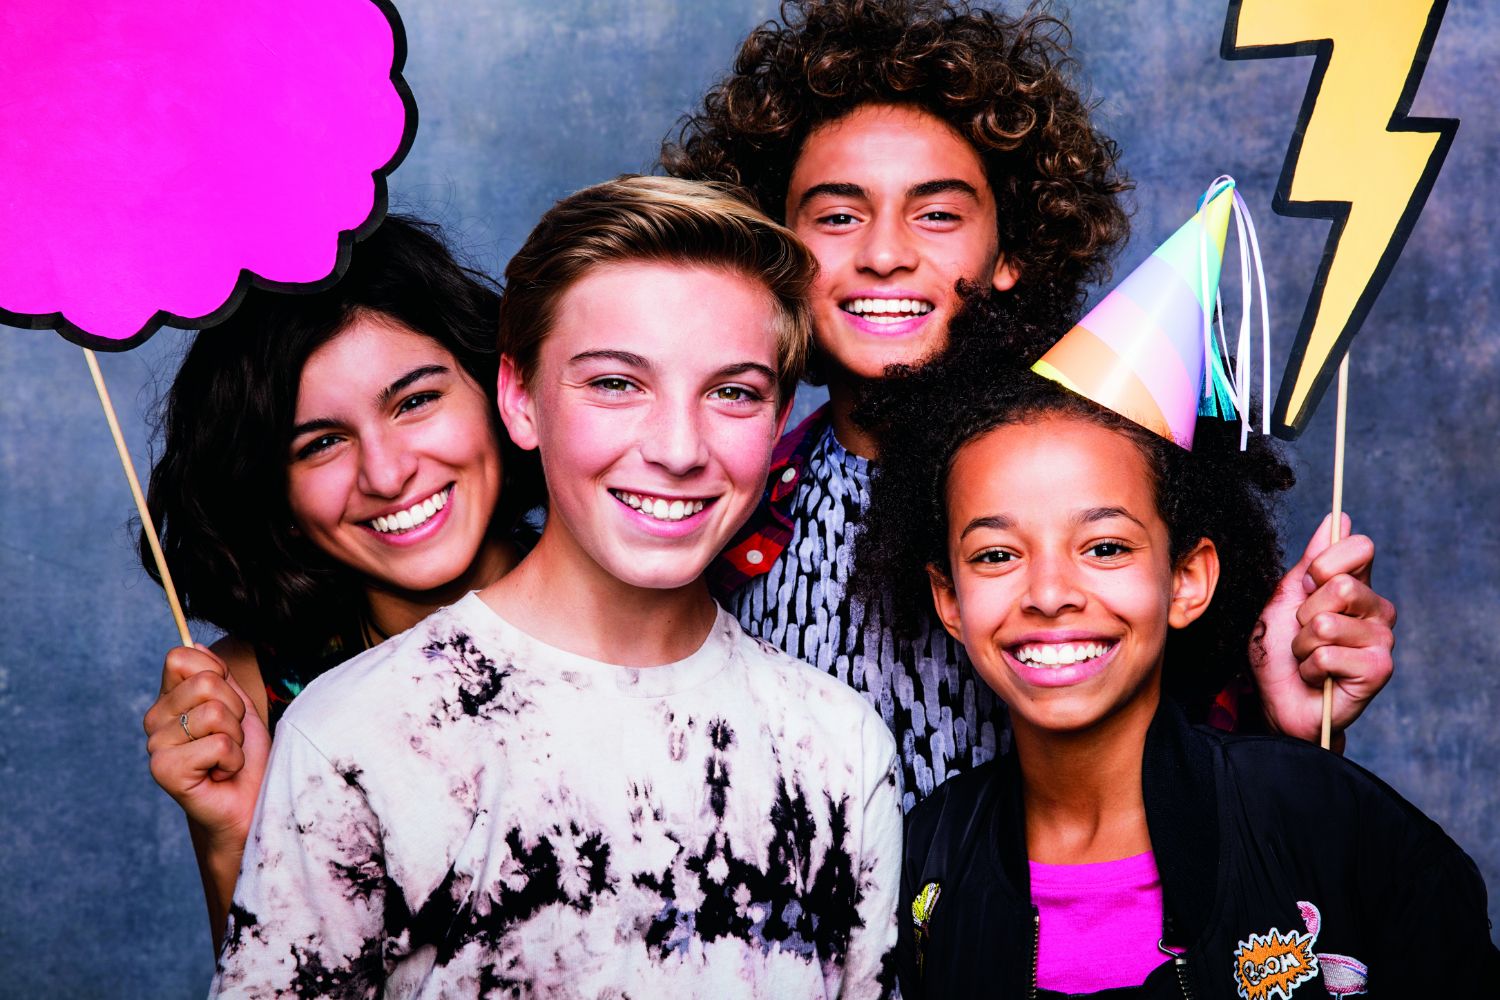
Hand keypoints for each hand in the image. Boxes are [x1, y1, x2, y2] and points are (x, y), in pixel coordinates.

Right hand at [143, 644, 270, 847]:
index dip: (219, 675)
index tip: (227, 705)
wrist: (249, 802)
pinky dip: (233, 760)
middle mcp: (155, 720)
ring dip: (235, 737)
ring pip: (213, 712)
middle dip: (235, 710)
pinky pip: (218, 743)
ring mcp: (156, 745)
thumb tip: (193, 643)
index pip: (181, 657)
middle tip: (230, 739)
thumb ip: (217, 674)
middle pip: (206, 682)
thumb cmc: (245, 757)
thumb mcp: (237, 706)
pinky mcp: (164, 770)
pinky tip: (220, 775)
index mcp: (169, 700)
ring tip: (226, 758)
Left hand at [1250, 513, 1395, 747]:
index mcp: (1356, 586)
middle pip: (1339, 586)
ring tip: (1307, 658)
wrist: (1276, 701)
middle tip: (1303, 633)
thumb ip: (1312, 559)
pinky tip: (1318, 678)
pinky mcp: (1379, 669)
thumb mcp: (1285, 597)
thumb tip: (1339, 516)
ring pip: (1326, 624)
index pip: (1359, 547)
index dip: (1324, 562)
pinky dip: (1310, 668)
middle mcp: (1376, 609)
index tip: (1308, 586)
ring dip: (1302, 645)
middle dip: (1303, 613)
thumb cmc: (1278, 650)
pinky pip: (1327, 654)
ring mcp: (1382, 640)